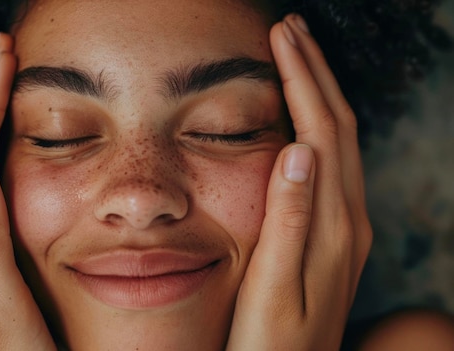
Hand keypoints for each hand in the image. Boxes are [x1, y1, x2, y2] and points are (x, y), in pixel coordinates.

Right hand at [226, 14, 372, 349]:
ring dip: (321, 94)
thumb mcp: (272, 287)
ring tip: (297, 59)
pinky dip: (321, 126)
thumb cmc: (270, 342)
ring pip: (341, 143)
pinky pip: (336, 165)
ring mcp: (347, 227)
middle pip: (340, 127)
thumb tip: (299, 150)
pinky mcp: (337, 236)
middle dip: (316, 72)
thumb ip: (289, 220)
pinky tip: (304, 120)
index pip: (322, 132)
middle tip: (291, 29)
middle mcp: (349, 219)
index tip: (282, 37)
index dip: (303, 80)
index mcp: (333, 225)